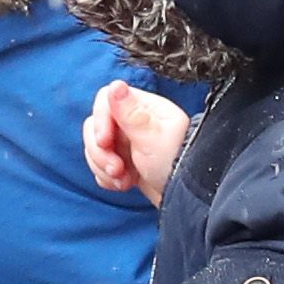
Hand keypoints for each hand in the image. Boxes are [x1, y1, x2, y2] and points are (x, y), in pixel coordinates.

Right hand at [83, 80, 189, 199]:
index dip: (100, 120)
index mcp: (144, 109)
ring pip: (96, 148)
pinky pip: (99, 165)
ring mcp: (127, 143)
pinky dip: (106, 177)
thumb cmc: (178, 164)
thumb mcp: (153, 138)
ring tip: (122, 180)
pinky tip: (122, 184)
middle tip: (116, 168)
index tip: (105, 141)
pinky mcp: (124, 163)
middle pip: (96, 126)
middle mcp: (133, 123)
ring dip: (102, 166)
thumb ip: (131, 113)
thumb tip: (116, 85)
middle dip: (100, 151)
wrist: (187, 197)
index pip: (105, 100)